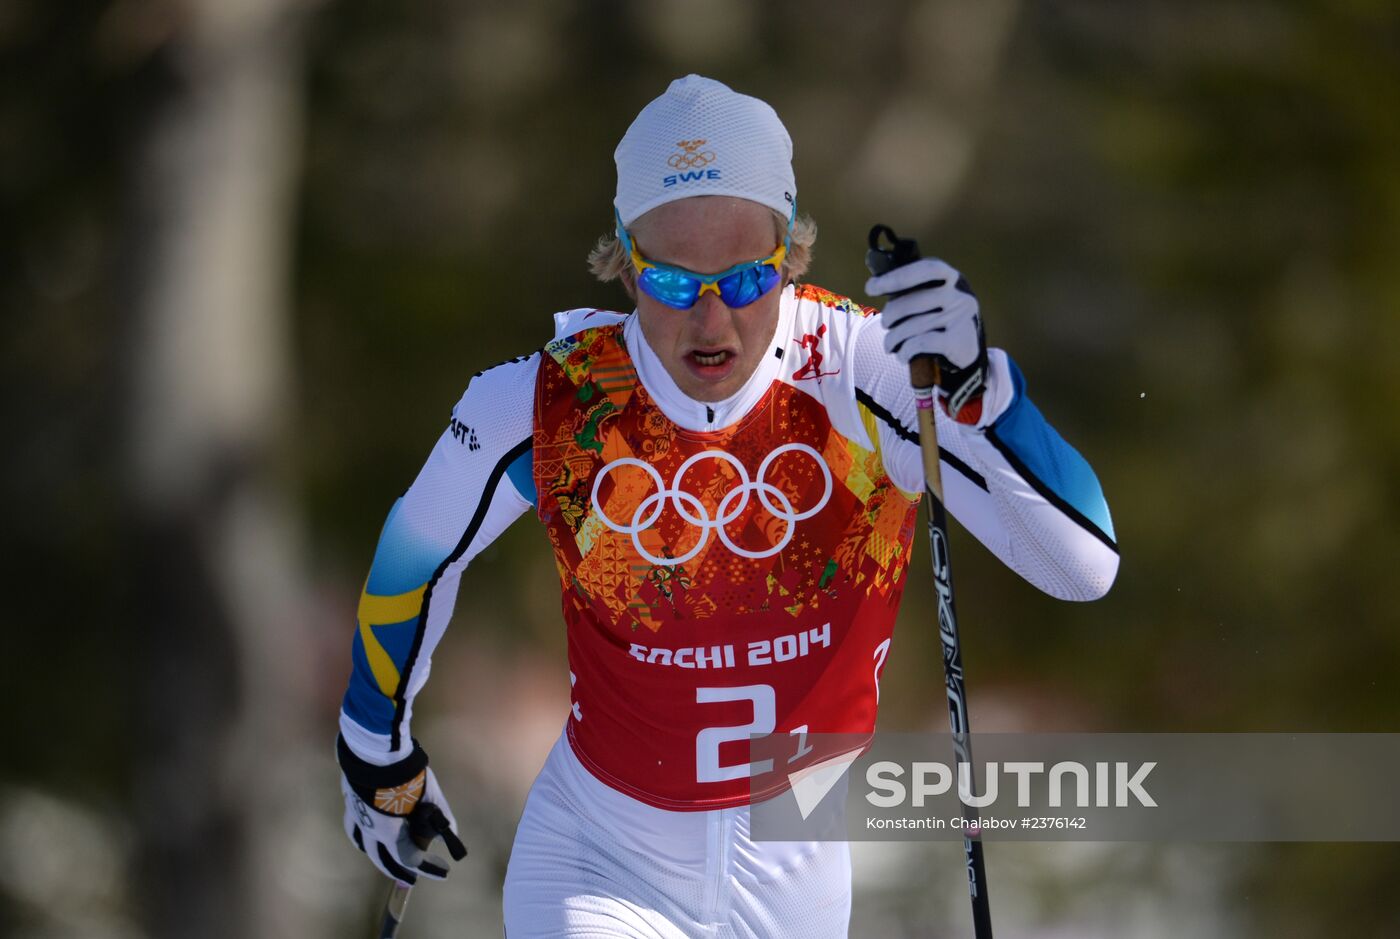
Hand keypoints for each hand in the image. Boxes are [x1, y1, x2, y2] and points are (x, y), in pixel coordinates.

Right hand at [338, 735, 467, 883]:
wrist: (376, 748)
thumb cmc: (407, 773)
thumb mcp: (431, 795)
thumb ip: (441, 816)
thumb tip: (452, 833)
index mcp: (388, 832)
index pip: (409, 859)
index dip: (427, 867)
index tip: (444, 870)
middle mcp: (369, 830)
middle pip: (383, 859)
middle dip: (399, 871)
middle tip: (412, 878)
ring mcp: (356, 816)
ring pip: (365, 845)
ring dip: (379, 855)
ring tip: (390, 858)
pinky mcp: (351, 802)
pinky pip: (355, 828)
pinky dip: (365, 837)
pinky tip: (370, 834)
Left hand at [865, 258, 987, 419]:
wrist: (970, 352)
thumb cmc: (943, 321)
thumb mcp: (938, 298)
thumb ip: (916, 290)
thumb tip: (874, 285)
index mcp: (953, 279)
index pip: (925, 269)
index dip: (896, 277)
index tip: (871, 287)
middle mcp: (960, 295)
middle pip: (912, 301)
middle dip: (890, 315)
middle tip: (885, 324)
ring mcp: (960, 318)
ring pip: (912, 326)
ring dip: (893, 338)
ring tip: (890, 345)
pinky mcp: (957, 341)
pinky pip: (919, 343)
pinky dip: (905, 351)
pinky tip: (903, 355)